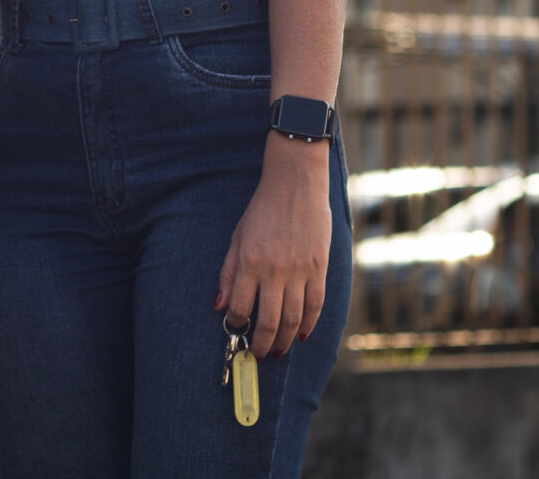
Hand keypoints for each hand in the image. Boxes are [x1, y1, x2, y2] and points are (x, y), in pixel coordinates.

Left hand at [215, 136, 330, 358]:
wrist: (295, 183)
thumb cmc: (262, 209)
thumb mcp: (237, 237)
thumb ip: (228, 273)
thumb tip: (219, 306)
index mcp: (250, 262)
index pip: (241, 308)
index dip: (237, 325)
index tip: (236, 330)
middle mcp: (275, 270)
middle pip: (270, 322)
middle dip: (261, 344)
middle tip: (258, 355)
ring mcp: (300, 271)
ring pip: (294, 320)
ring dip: (285, 341)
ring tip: (278, 351)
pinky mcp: (319, 268)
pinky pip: (316, 305)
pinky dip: (309, 325)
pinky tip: (302, 336)